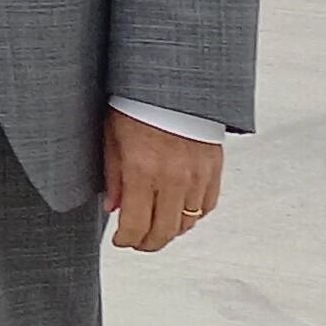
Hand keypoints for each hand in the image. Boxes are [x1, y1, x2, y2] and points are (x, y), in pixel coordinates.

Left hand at [103, 108, 222, 250]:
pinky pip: (206, 206)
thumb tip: (112, 208)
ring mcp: (197, 176)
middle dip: (147, 243)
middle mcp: (173, 178)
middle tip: (135, 241)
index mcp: (142, 169)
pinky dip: (192, 215)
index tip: (119, 240)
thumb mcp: (112, 135)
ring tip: (154, 226)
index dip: (126, 240)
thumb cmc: (137, 102)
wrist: (174, 82)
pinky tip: (177, 210)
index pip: (136, 225)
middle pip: (163, 232)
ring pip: (186, 223)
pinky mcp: (214, 170)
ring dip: (169, 231)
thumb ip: (112, 176)